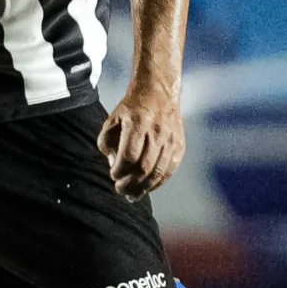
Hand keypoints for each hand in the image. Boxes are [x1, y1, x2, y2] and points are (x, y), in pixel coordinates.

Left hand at [99, 82, 183, 199]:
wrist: (159, 92)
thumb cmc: (131, 109)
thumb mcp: (112, 119)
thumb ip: (107, 142)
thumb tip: (113, 164)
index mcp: (138, 122)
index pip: (129, 155)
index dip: (119, 170)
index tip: (113, 174)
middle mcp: (157, 131)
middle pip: (145, 166)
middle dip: (130, 183)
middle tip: (120, 190)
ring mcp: (171, 139)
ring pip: (158, 171)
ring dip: (143, 188)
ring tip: (132, 195)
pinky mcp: (179, 145)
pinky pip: (170, 170)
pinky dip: (158, 183)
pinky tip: (147, 188)